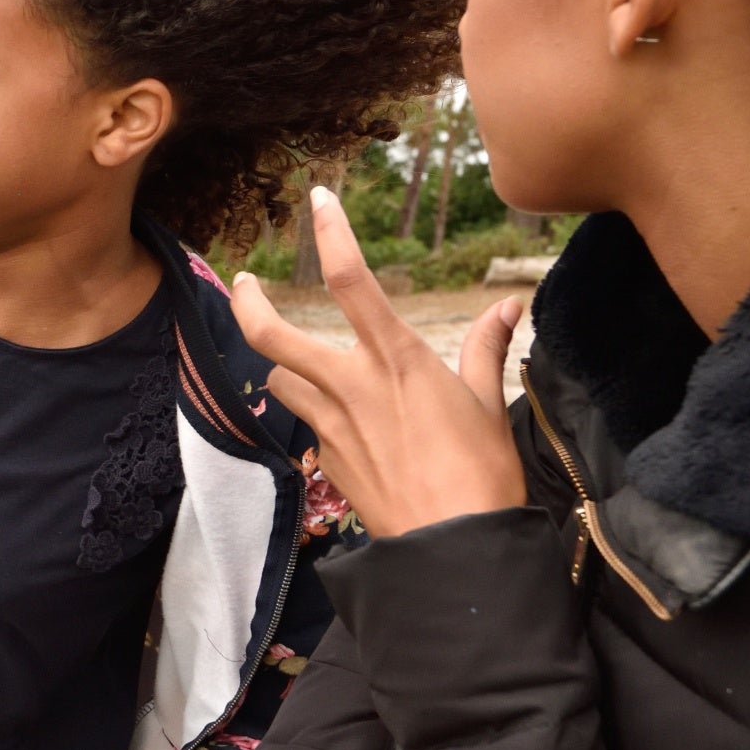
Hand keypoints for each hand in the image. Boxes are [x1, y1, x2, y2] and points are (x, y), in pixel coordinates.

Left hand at [230, 187, 527, 536]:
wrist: (451, 549)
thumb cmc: (482, 475)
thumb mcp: (488, 404)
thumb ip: (485, 350)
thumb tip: (507, 306)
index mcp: (396, 360)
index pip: (353, 279)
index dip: (331, 232)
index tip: (318, 200)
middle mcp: (352, 386)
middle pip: (273, 335)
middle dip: (249, 303)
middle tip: (243, 281)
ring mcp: (332, 425)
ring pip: (280, 381)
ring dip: (284, 369)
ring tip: (298, 366)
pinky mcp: (326, 461)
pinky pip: (308, 425)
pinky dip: (316, 417)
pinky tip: (343, 428)